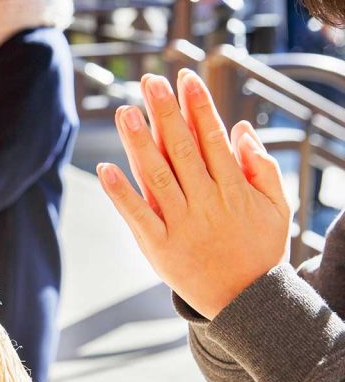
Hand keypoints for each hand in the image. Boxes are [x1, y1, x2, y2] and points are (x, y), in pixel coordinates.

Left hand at [97, 70, 290, 318]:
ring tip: (125, 111)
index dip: (198, 106)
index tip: (185, 78)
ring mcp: (181, 225)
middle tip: (150, 82)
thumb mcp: (276, 208)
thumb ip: (260, 167)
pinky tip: (105, 168)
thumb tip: (240, 128)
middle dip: (166, 113)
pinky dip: (121, 193)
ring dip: (140, 143)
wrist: (246, 303)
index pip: (212, 139)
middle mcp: (206, 203)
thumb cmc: (259, 250)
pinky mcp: (159, 248)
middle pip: (182, 150)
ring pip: (158, 177)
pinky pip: (138, 216)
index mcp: (233, 190)